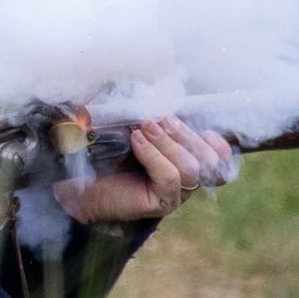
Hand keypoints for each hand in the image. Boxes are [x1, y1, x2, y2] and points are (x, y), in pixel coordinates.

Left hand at [54, 116, 237, 223]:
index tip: (206, 128)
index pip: (220, 160)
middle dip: (187, 135)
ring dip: (169, 143)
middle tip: (161, 119)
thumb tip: (161, 94)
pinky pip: (170, 177)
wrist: (77, 181)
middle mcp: (185, 181)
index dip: (221, 146)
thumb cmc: (105, 152)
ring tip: (144, 127)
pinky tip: (136, 141)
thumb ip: (153, 116)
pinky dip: (154, 155)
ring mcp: (174, 195)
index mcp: (184, 161)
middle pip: (209, 161)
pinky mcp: (160, 203)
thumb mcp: (134, 127)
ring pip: (192, 168)